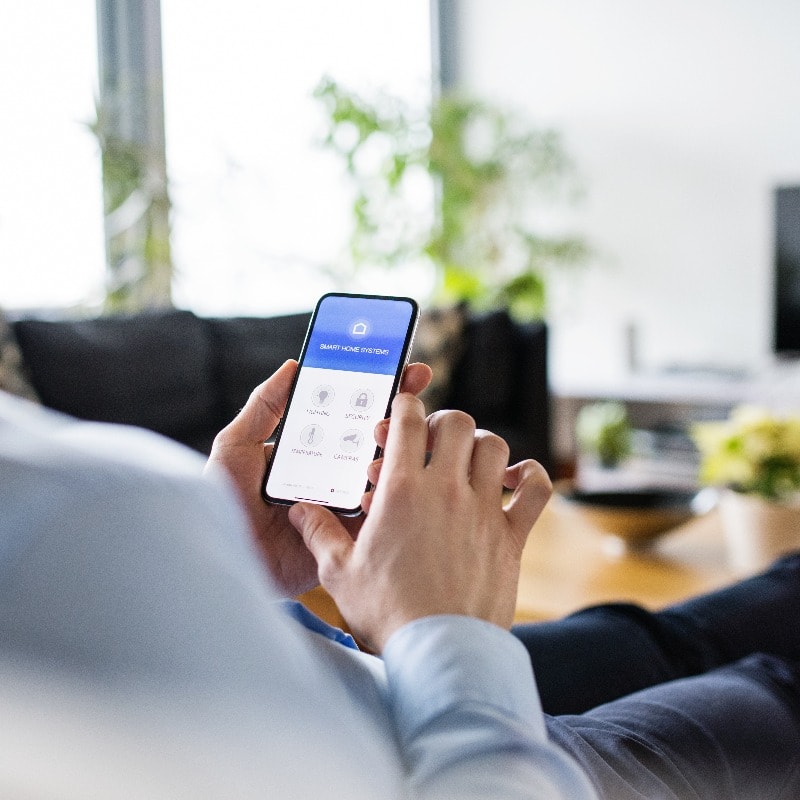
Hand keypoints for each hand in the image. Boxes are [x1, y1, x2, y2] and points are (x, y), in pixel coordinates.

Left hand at [204, 360, 431, 597]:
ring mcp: (346, 504)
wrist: (223, 557)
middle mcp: (335, 474)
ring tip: (386, 434)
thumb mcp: (236, 446)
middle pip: (378, 440)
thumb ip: (263, 406)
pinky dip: (388, 493)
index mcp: (313, 450)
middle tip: (412, 393)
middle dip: (403, 414)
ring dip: (398, 449)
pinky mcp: (350, 536)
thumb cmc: (222, 502)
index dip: (381, 391)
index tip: (404, 369)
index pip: (352, 415)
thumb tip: (293, 366)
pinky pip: (380, 513)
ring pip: (385, 472)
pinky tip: (381, 476)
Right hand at [287, 393, 552, 651]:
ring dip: (480, 445)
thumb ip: (319, 532)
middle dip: (442, 424)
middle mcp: (447, 491)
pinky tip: (512, 480)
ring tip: (465, 461)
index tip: (401, 411)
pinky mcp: (510, 536)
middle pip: (458, 423)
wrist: (438, 653)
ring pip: (495, 446)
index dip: (405, 406)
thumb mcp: (340, 572)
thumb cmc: (387, 613)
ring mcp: (483, 511)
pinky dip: (530, 476)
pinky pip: (535, 489)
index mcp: (402, 492)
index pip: (409, 421)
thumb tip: (297, 510)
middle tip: (430, 443)